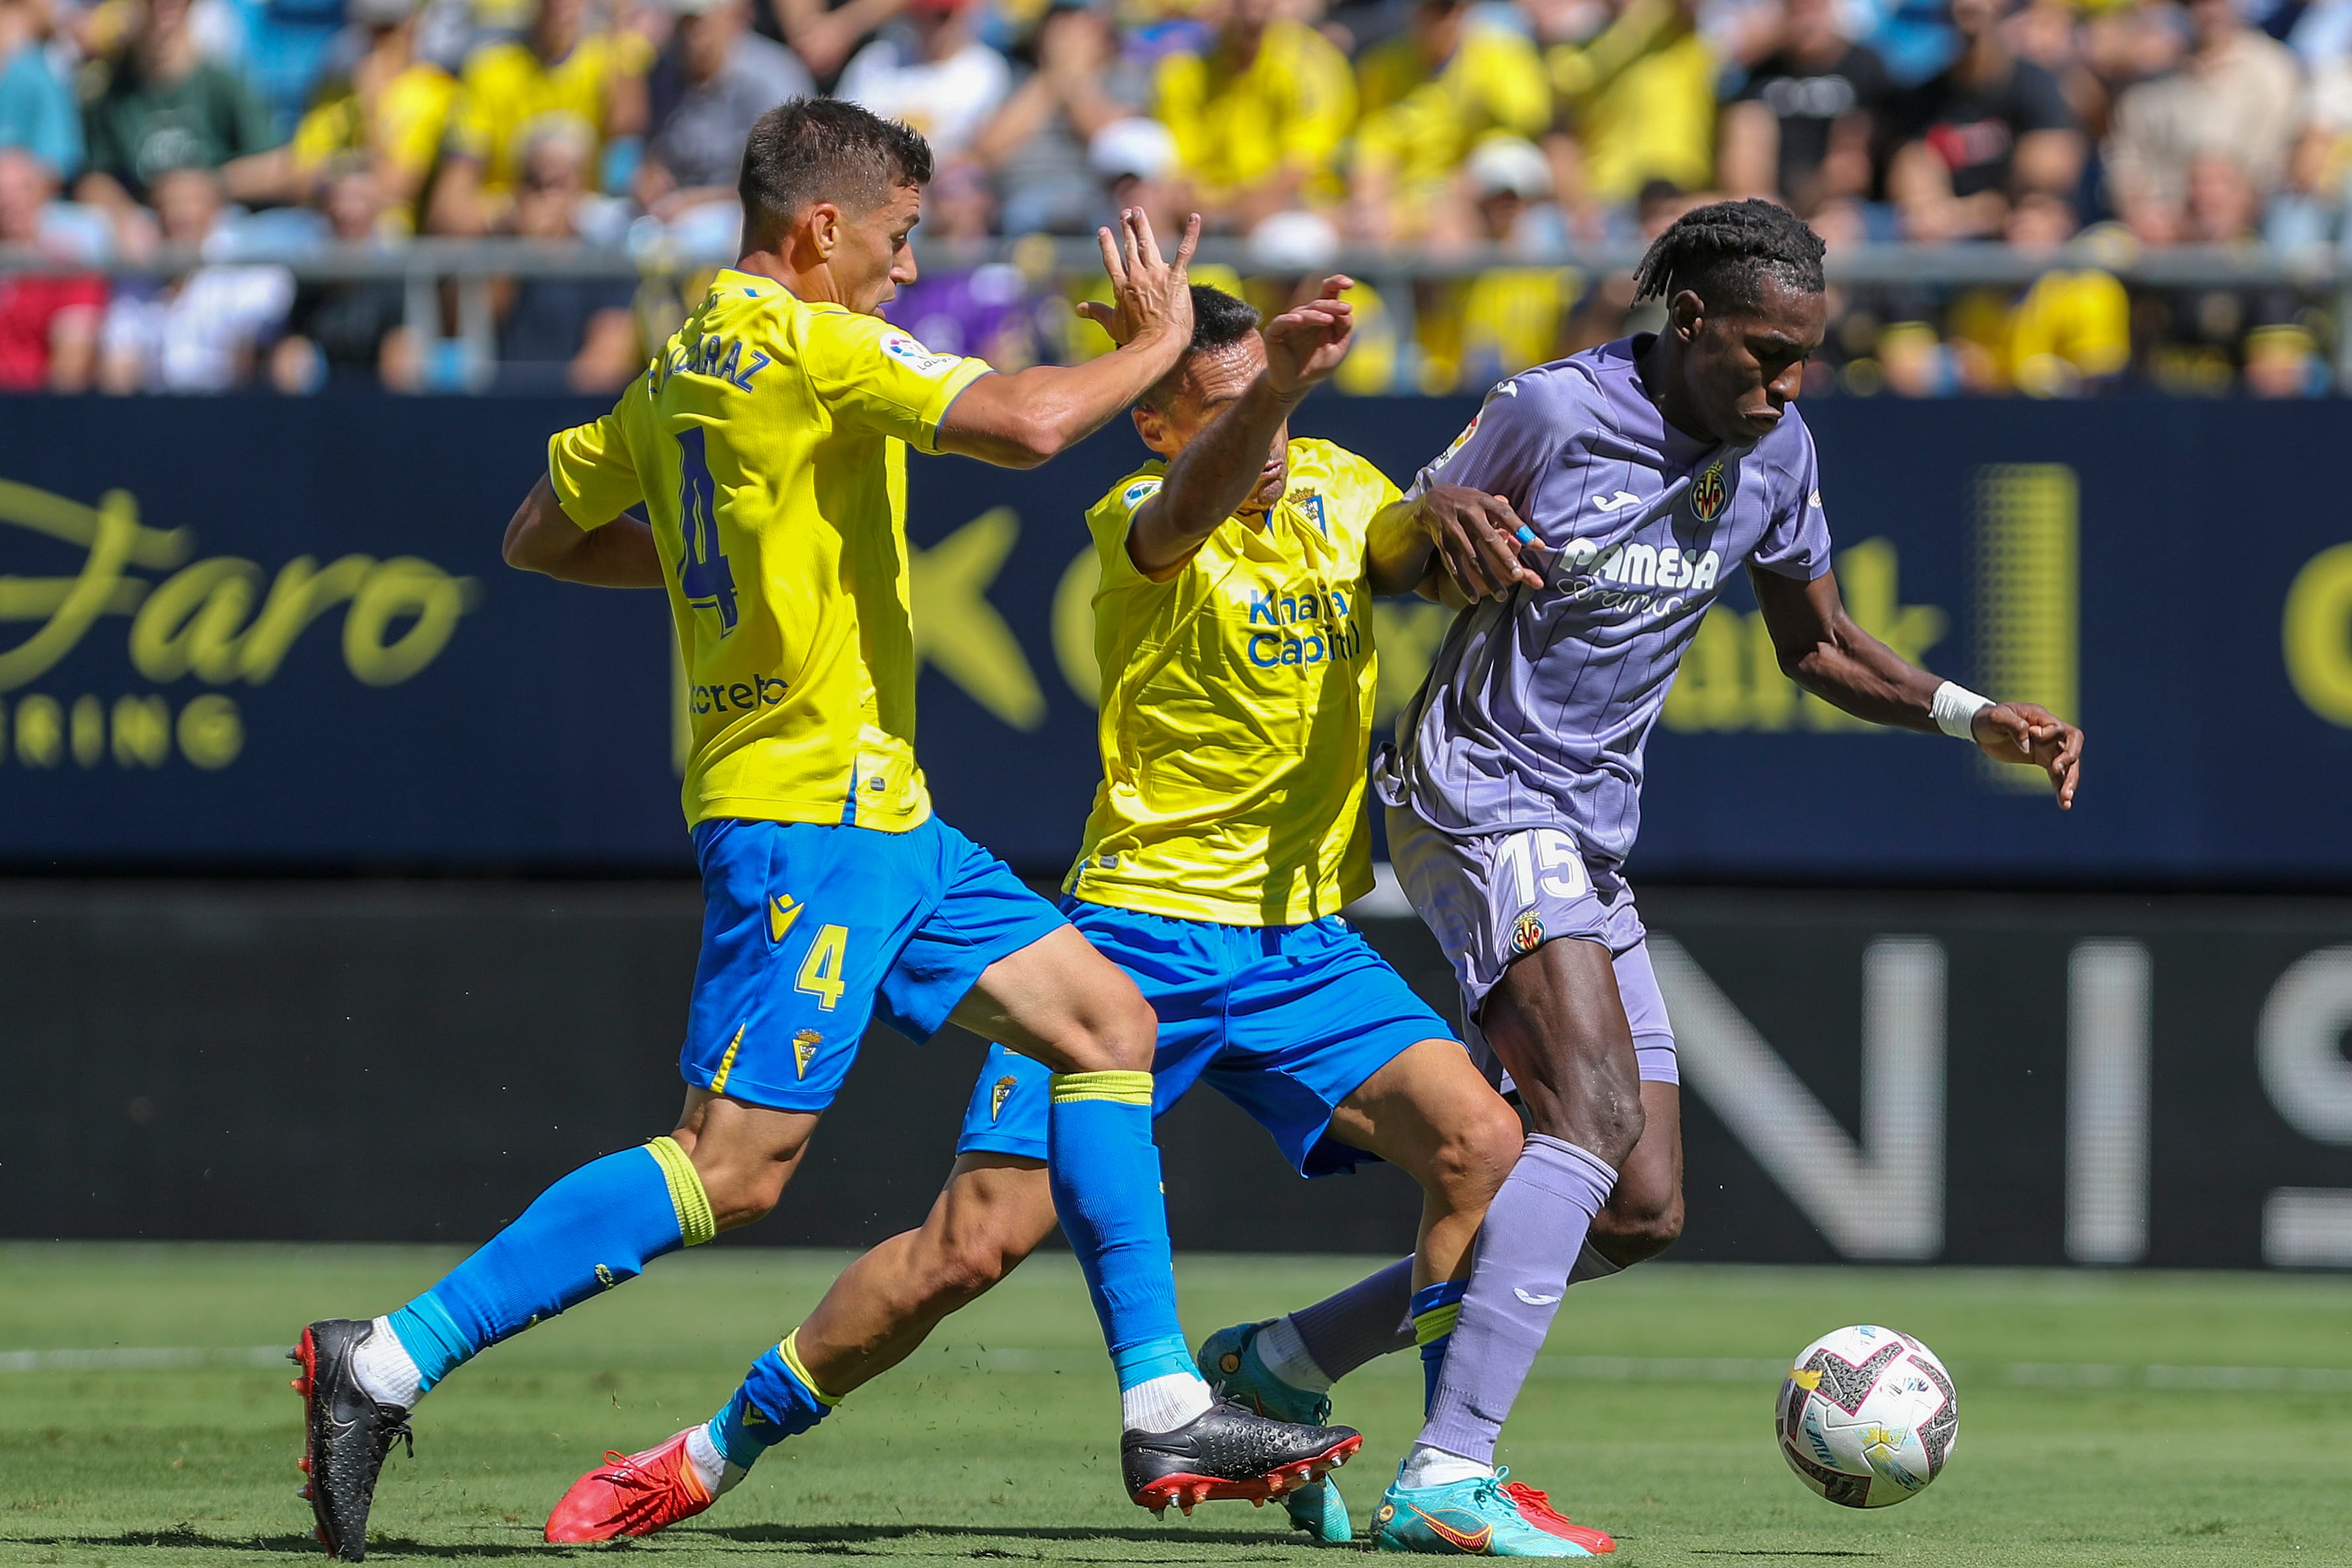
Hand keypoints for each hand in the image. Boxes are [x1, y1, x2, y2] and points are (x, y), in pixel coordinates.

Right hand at [1074, 207, 1200, 348]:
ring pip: (1148, 243)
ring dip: (1143, 225)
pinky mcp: (1176, 277)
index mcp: (1122, 286)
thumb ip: (1095, 312)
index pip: (1112, 260)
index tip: (1103, 231)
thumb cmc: (1135, 337)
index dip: (1107, 244)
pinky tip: (1195, 218)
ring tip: (1139, 212)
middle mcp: (1137, 276)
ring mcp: (1157, 274)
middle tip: (1126, 213)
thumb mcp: (1112, 324)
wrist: (1157, 343)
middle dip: (1127, 228)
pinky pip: (1185, 251)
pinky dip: (1191, 234)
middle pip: (1130, 247)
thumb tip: (1078, 309)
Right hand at [1263, 275, 1354, 397]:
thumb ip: (1344, 331)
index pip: (1328, 293)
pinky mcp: (1274, 333)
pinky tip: (1299, 320)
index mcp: (1321, 316)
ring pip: (1303, 312)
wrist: (1295, 386)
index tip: (1350, 284)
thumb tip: (1346, 313)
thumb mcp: (1338, 349)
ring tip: (1328, 319)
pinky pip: (1281, 322)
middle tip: (1345, 309)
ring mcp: (1289, 323)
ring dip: (1316, 313)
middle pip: (1319, 302)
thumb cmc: (1316, 366)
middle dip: (1332, 304)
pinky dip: (1289, 320)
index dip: (1337, 284)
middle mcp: (1305, 316)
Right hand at [1421, 484, 1543, 599]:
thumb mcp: (1485, 500)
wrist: (1432, 501)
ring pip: (1471, 557)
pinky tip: (1474, 598)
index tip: (1538, 546)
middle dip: (1504, 558)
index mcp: (1483, 501)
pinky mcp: (1442, 542)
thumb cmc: (1469, 504)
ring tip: (1501, 595)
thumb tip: (1530, 538)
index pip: (1505, 514)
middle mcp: (1467, 513)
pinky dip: (1463, 583)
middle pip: (1488, 538)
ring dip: (1486, 577)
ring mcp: (1453, 529)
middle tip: (1518, 575)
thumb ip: (1505, 514)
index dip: (1521, 530)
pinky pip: (1453, 566)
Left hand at [1972, 702, 2082, 808]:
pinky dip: (2060, 788)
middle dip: (2069, 760)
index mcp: (2042, 718)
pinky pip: (2057, 775)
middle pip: (2073, 746)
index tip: (2032, 735)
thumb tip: (2027, 744)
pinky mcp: (2043, 760)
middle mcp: (2050, 733)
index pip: (2058, 728)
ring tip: (2066, 800)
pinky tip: (2064, 804)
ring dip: (2069, 781)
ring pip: (2068, 765)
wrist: (1982, 729)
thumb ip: (2013, 725)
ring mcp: (2048, 747)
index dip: (2049, 734)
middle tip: (2057, 771)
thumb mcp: (1996, 717)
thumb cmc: (1989, 719)